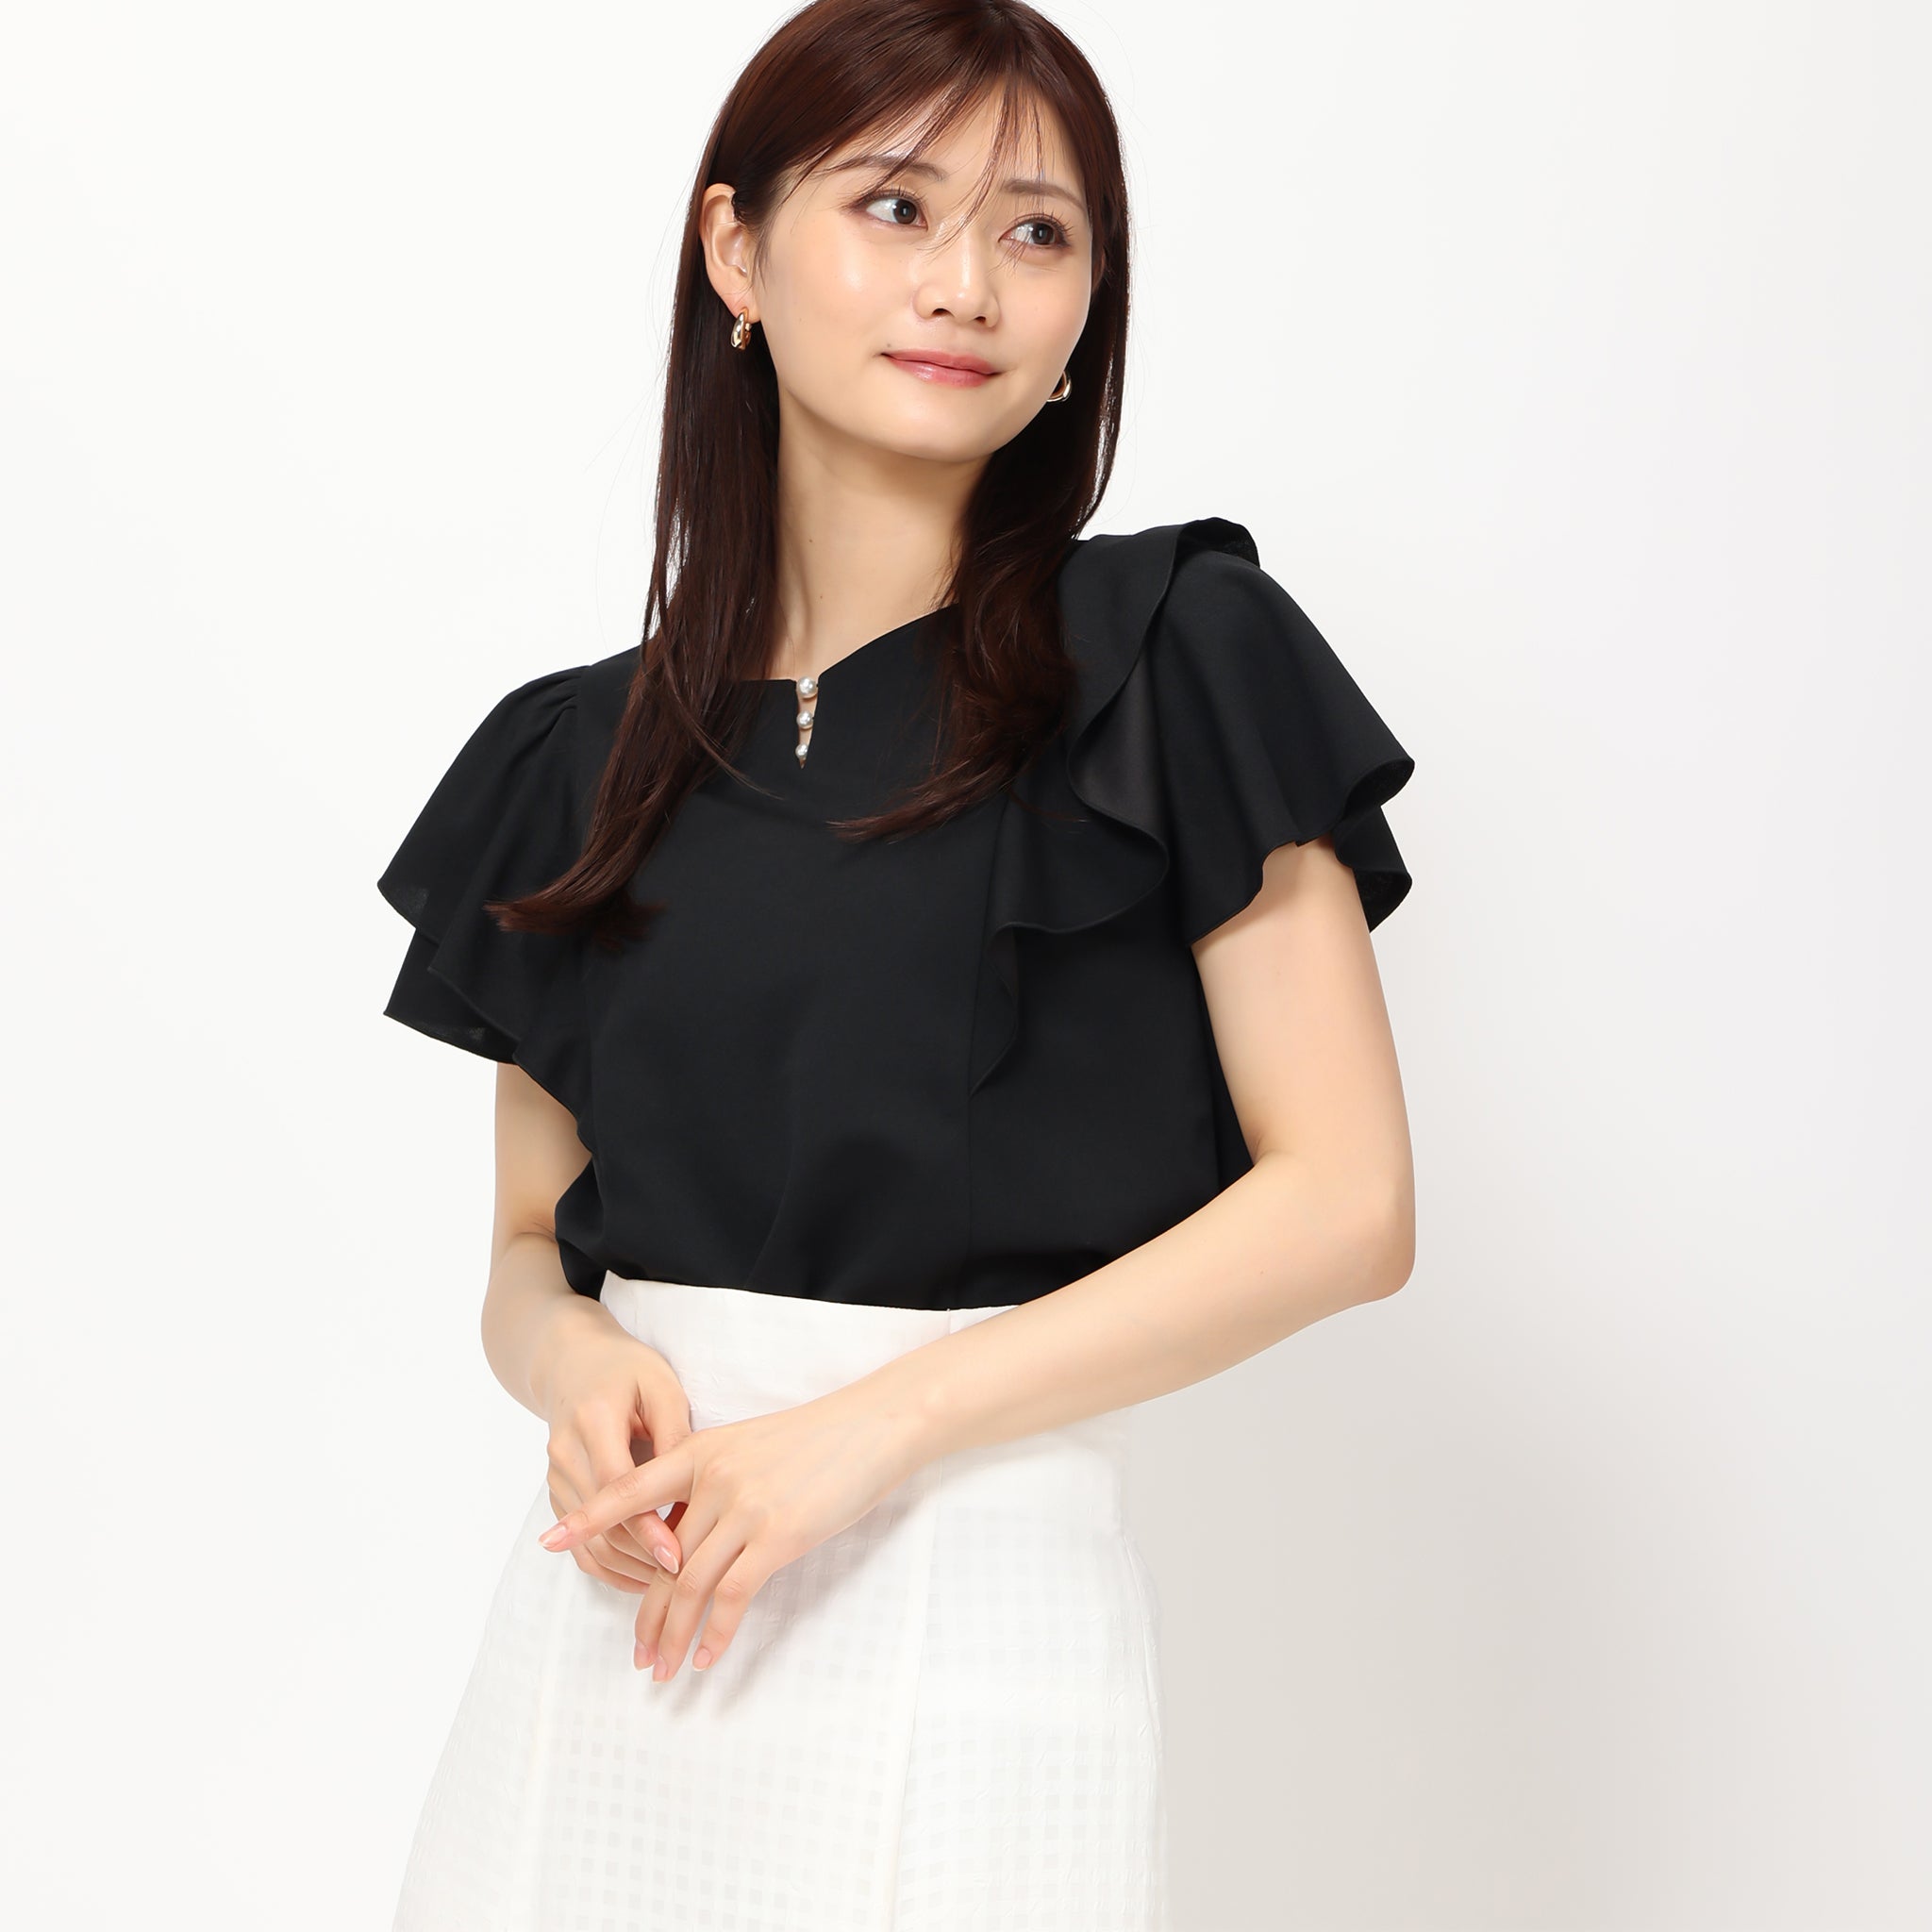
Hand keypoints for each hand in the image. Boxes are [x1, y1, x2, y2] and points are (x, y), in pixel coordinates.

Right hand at [535, 1315, 691, 1592]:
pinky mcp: (557, 1494)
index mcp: (592, 1420)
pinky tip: (644, 1578)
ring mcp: (555, 1476)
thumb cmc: (626, 1369)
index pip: (617, 1487)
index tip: (679, 1557)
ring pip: (587, 1542)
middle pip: (600, 1524)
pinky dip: (610, 1567)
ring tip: (671, 1588)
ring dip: (628, 1570)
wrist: (571, 1362)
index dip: (647, 1526)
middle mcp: (565, 1453)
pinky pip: (579, 1544)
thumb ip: (675, 1432)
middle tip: (685, 1583)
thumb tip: (697, 1487)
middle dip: (642, 1558)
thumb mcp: (660, 1385)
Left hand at [536, 1384, 923, 1678]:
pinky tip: (706, 1657)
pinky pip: (734, 1595)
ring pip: (692, 1583)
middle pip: (662, 1558)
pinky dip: (717, 1632)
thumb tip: (685, 1539)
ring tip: (662, 1670)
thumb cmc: (816, 1438)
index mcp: (700, 1450)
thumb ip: (712, 1484)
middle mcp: (714, 1477)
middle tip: (635, 1654)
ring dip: (673, 1634)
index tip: (551, 1541)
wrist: (873, 1425)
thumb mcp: (750, 1448)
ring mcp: (745, 1506)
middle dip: (645, 1613)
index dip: (589, 1516)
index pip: (630, 1487)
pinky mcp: (779, 1535)